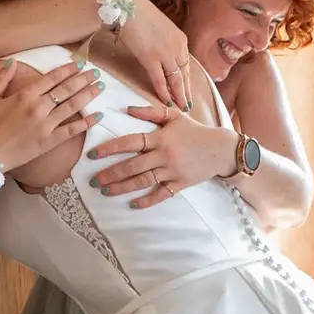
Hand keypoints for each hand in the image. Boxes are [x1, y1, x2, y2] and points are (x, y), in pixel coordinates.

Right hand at [0, 60, 102, 170]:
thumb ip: (0, 79)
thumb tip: (11, 61)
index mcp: (24, 95)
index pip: (52, 78)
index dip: (67, 69)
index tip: (79, 63)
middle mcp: (38, 107)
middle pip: (66, 89)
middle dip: (83, 79)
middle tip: (96, 72)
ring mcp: (46, 125)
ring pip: (72, 106)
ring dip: (88, 94)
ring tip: (100, 86)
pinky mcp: (49, 141)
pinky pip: (72, 130)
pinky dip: (87, 122)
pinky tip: (99, 115)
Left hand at [85, 104, 236, 208]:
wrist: (220, 149)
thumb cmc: (195, 131)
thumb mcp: (174, 116)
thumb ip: (150, 112)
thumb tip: (127, 109)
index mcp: (160, 138)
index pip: (130, 142)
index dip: (110, 148)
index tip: (93, 154)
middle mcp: (164, 156)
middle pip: (132, 166)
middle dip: (111, 174)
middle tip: (94, 180)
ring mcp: (172, 172)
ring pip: (143, 181)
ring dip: (122, 188)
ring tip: (105, 191)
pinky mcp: (180, 184)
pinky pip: (161, 194)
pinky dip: (147, 201)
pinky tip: (133, 204)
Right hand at [116, 0, 194, 111]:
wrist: (128, 6)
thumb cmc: (140, 14)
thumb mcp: (161, 28)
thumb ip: (166, 42)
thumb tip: (163, 53)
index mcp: (181, 39)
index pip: (186, 65)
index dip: (187, 80)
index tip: (188, 90)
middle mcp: (177, 47)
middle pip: (184, 74)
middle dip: (186, 92)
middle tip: (188, 105)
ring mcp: (165, 54)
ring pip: (175, 80)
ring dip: (178, 95)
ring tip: (181, 107)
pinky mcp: (151, 58)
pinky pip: (159, 80)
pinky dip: (163, 92)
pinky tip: (167, 101)